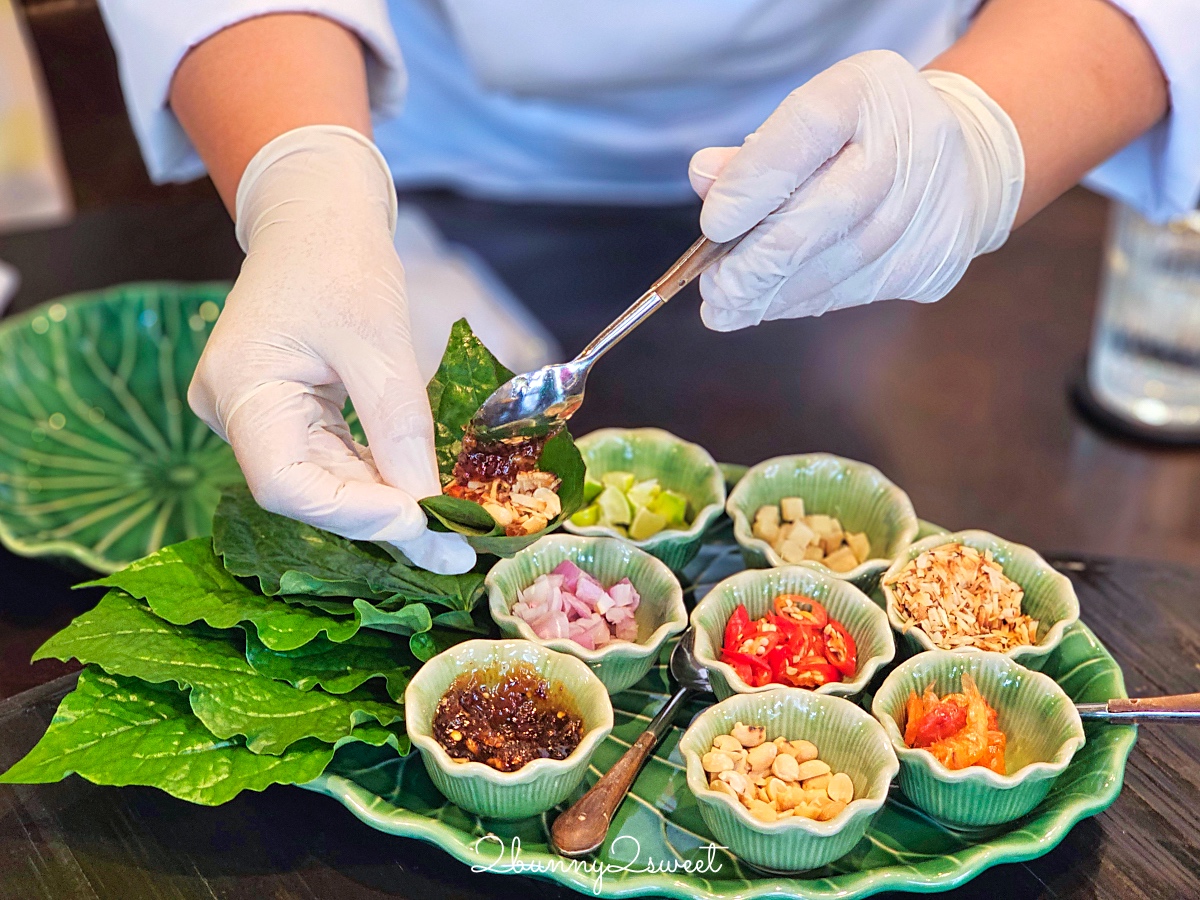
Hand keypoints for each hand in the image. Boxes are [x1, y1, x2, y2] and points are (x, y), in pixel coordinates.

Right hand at [189, 125, 474, 574]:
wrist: (316, 213)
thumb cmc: (341, 259)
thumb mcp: (380, 341)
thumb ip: (398, 426)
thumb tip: (427, 506)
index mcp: (239, 387)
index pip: (286, 484)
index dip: (355, 514)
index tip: (422, 522)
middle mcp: (235, 413)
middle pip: (307, 492)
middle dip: (382, 519)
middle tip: (454, 549)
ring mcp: (257, 416)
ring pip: (321, 482)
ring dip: (384, 503)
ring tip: (448, 527)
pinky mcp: (283, 415)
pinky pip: (329, 460)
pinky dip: (375, 477)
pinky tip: (420, 493)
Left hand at [688, 50, 1023, 330]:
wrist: (964, 157)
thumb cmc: (861, 137)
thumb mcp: (810, 118)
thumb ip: (754, 153)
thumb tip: (703, 177)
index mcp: (869, 90)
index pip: (806, 132)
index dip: (753, 183)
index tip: (712, 226)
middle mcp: (912, 141)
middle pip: (826, 212)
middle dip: (759, 262)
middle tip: (716, 290)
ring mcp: (933, 204)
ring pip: (841, 264)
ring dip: (776, 294)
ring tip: (730, 306)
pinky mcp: (937, 257)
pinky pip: (858, 290)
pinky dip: (807, 300)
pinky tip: (772, 304)